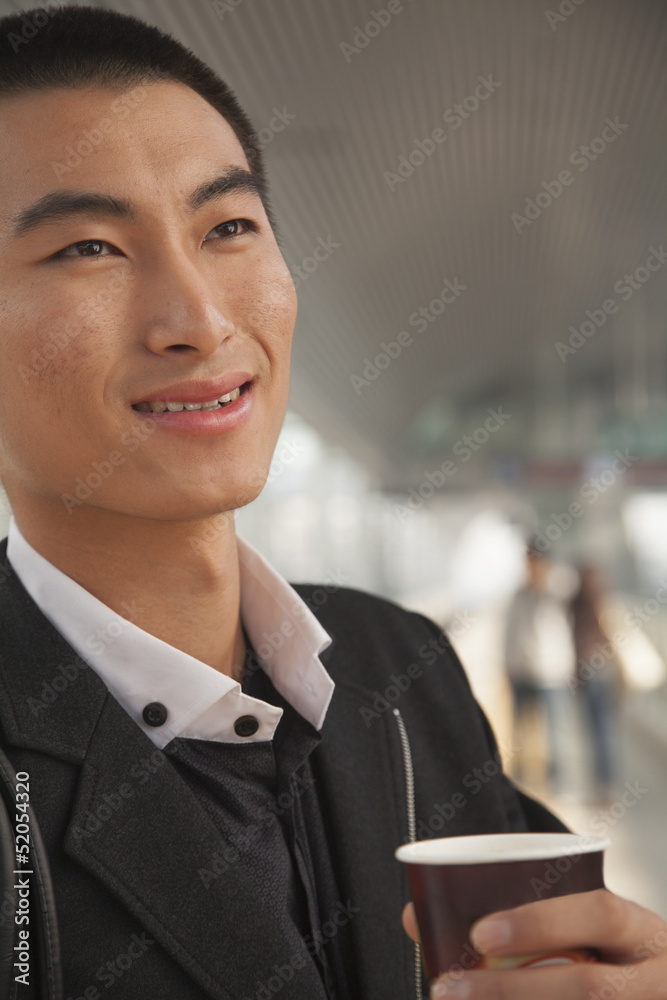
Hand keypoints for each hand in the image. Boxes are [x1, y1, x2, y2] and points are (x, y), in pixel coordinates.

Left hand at [402, 890, 666, 997]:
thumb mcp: (594, 937)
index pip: (600, 914)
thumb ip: (527, 927)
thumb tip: (417, 917)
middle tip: (448, 989)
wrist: (661, 993)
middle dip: (511, 991)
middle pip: (590, 990)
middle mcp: (658, 981)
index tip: (480, 931)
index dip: (540, 923)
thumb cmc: (613, 962)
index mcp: (645, 935)